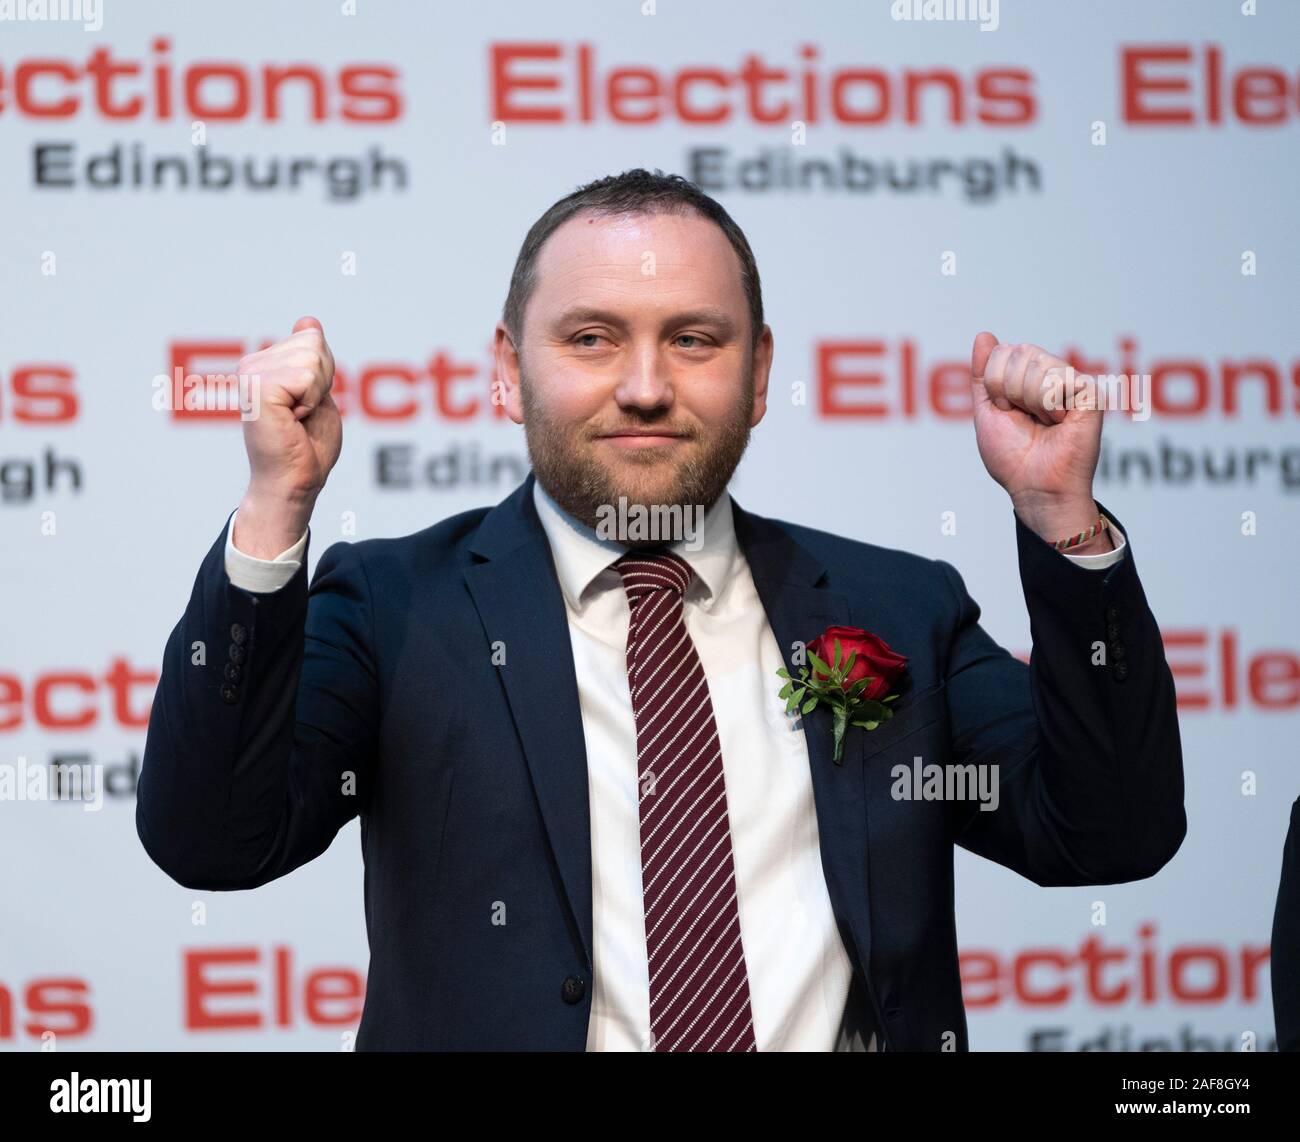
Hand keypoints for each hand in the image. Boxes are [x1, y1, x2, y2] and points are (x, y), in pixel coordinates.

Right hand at [233, 316, 341, 557]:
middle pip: (313, 343)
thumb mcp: (318, 392)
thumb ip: (312, 358)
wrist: (295, 481)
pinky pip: (307, 376)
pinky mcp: (256, 387)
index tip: (307, 403)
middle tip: (303, 413)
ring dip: (316, 394)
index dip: (325, 373)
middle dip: (323, 381)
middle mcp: (252, 364)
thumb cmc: (307, 447)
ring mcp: (251, 373)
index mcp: (265, 364)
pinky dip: (311, 401)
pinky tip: (293, 420)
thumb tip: (307, 321)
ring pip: (312, 358)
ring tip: (297, 417)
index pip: (313, 337)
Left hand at [969, 332, 1110, 549]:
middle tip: (1025, 418)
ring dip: (1029, 400)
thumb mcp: (987, 410)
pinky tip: (1060, 421)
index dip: (995, 385)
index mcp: (1027, 378)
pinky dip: (1049, 405)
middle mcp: (1051, 376)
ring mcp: (1071, 382)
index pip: (1002, 352)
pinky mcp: (1090, 392)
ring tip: (1043, 422)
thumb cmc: (1012, 456)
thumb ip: (984, 373)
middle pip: (1018, 352)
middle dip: (1010, 391)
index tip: (1006, 411)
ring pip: (1036, 363)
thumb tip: (984, 335)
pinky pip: (1057, 378)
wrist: (1035, 484)